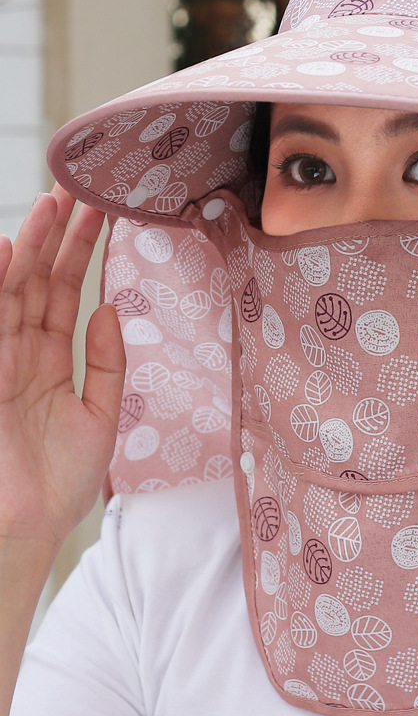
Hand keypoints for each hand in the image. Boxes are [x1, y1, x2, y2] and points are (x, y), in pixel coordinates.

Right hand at [0, 186, 124, 550]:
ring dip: (30, 245)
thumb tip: (109, 311)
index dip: (82, 253)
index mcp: (51, 359)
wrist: (28, 528)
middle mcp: (21, 351)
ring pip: (14, 290)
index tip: (102, 212)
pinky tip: (4, 249)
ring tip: (51, 201)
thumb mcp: (100, 416)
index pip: (66, 292)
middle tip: (77, 187)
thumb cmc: (60, 482)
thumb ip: (107, 364)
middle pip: (39, 280)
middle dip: (57, 234)